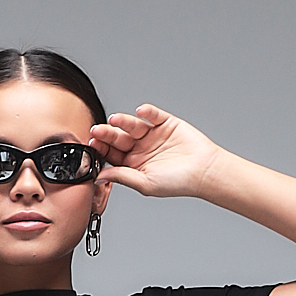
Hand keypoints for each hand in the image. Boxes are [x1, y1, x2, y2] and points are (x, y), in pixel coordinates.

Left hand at [89, 105, 223, 198]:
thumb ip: (122, 177)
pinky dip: (146, 112)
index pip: (112, 155)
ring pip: (132, 125)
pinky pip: (152, 114)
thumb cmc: (176, 182)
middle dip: (107, 134)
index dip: (102, 149)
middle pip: (119, 138)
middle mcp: (140, 148)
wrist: (203, 171)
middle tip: (97, 130)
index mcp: (132, 164)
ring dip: (123, 121)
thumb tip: (99, 176)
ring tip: (115, 119)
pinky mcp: (164, 122)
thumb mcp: (144, 183)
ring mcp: (151, 134)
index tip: (93, 145)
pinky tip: (140, 111)